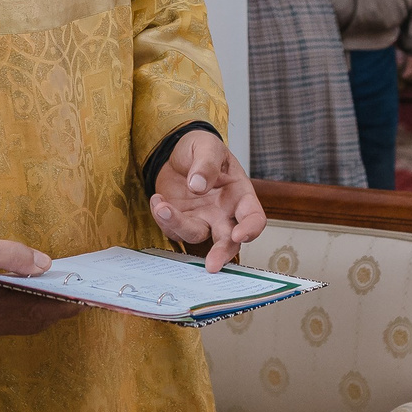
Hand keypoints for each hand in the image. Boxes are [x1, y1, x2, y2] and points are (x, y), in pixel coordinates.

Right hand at [0, 231, 77, 337]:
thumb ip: (14, 256)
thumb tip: (45, 265)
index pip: (34, 312)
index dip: (61, 306)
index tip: (84, 299)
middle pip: (34, 321)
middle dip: (60, 310)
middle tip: (85, 297)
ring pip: (26, 323)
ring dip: (49, 311)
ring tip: (70, 296)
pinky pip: (16, 320)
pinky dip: (34, 310)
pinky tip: (44, 297)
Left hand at [149, 129, 266, 272]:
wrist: (177, 151)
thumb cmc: (202, 149)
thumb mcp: (207, 146)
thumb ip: (206, 163)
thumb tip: (199, 184)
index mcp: (240, 195)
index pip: (254, 217)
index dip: (250, 229)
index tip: (239, 235)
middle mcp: (224, 213)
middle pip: (229, 241)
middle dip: (221, 254)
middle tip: (211, 265)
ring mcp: (203, 220)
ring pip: (196, 236)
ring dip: (179, 226)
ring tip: (163, 207)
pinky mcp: (182, 221)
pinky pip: (173, 228)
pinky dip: (163, 218)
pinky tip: (158, 200)